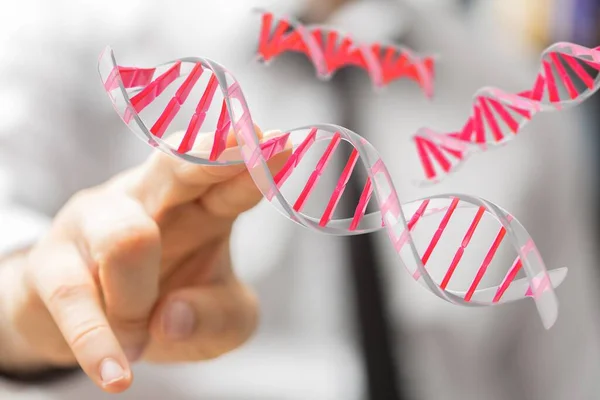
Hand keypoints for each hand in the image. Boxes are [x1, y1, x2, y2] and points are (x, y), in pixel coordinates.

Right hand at [0, 126, 289, 392]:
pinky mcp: (52, 261)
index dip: (251, 165)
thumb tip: (173, 318)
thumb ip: (220, 319)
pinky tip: (117, 373)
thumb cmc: (166, 306)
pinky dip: (98, 341)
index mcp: (201, 208)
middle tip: (241, 146)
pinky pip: (75, 297)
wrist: (91, 324)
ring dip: (139, 301)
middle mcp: (150, 201)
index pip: (228, 180)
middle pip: (177, 167)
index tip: (279, 144)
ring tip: (140, 335)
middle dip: (209, 157)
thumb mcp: (218, 322)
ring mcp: (97, 222)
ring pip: (127, 239)